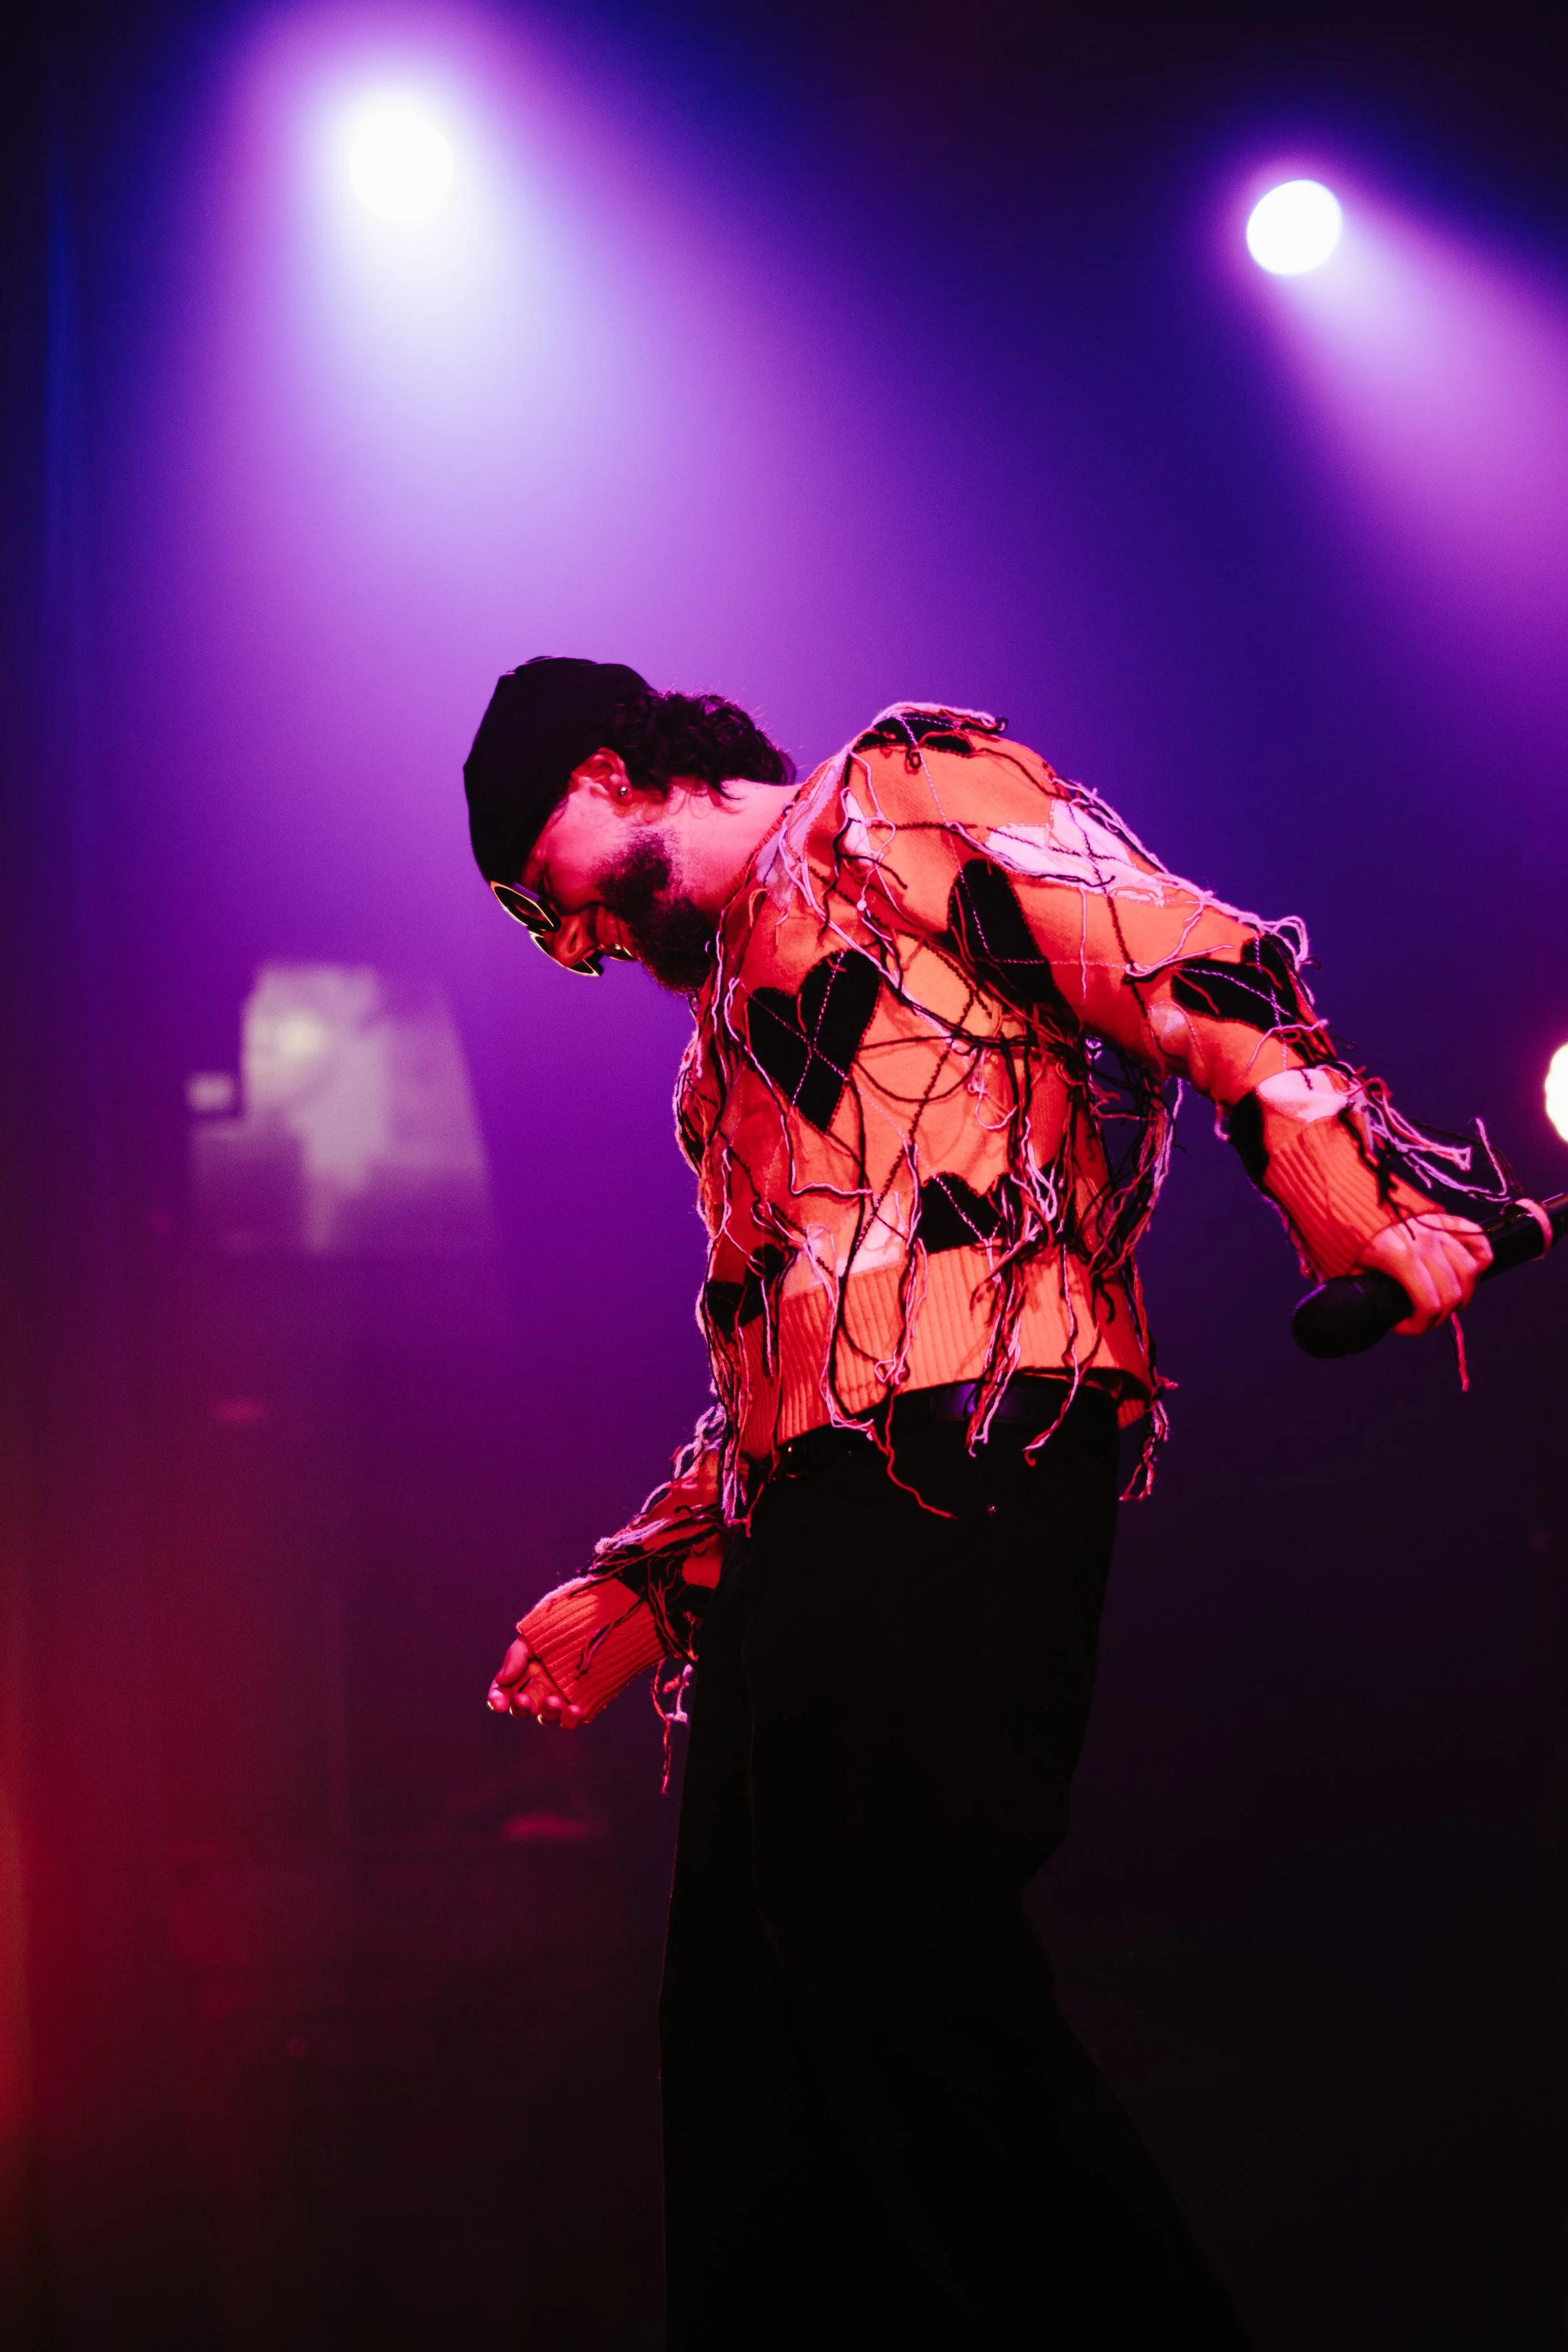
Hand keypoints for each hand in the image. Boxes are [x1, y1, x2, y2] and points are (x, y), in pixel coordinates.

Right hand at [487, 1626, 584, 1728]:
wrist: (600, 1617)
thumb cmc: (564, 1621)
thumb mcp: (535, 1634)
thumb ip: (517, 1656)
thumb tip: (502, 1679)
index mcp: (527, 1669)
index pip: (504, 1689)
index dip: (497, 1698)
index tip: (498, 1704)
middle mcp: (542, 1686)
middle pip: (523, 1707)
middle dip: (520, 1708)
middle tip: (523, 1700)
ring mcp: (562, 1695)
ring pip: (547, 1717)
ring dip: (547, 1714)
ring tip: (554, 1701)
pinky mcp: (582, 1701)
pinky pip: (572, 1719)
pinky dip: (571, 1720)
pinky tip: (575, 1710)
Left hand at [1358, 1213, 1491, 1335]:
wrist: (1355, 1204)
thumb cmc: (1354, 1242)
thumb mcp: (1355, 1272)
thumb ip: (1373, 1295)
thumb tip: (1389, 1318)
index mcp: (1400, 1260)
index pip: (1429, 1305)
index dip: (1422, 1325)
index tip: (1409, 1327)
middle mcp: (1425, 1245)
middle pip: (1452, 1293)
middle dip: (1441, 1315)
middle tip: (1428, 1319)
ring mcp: (1438, 1230)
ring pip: (1469, 1270)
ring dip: (1463, 1293)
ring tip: (1451, 1302)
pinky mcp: (1445, 1219)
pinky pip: (1477, 1237)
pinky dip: (1482, 1256)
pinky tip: (1473, 1273)